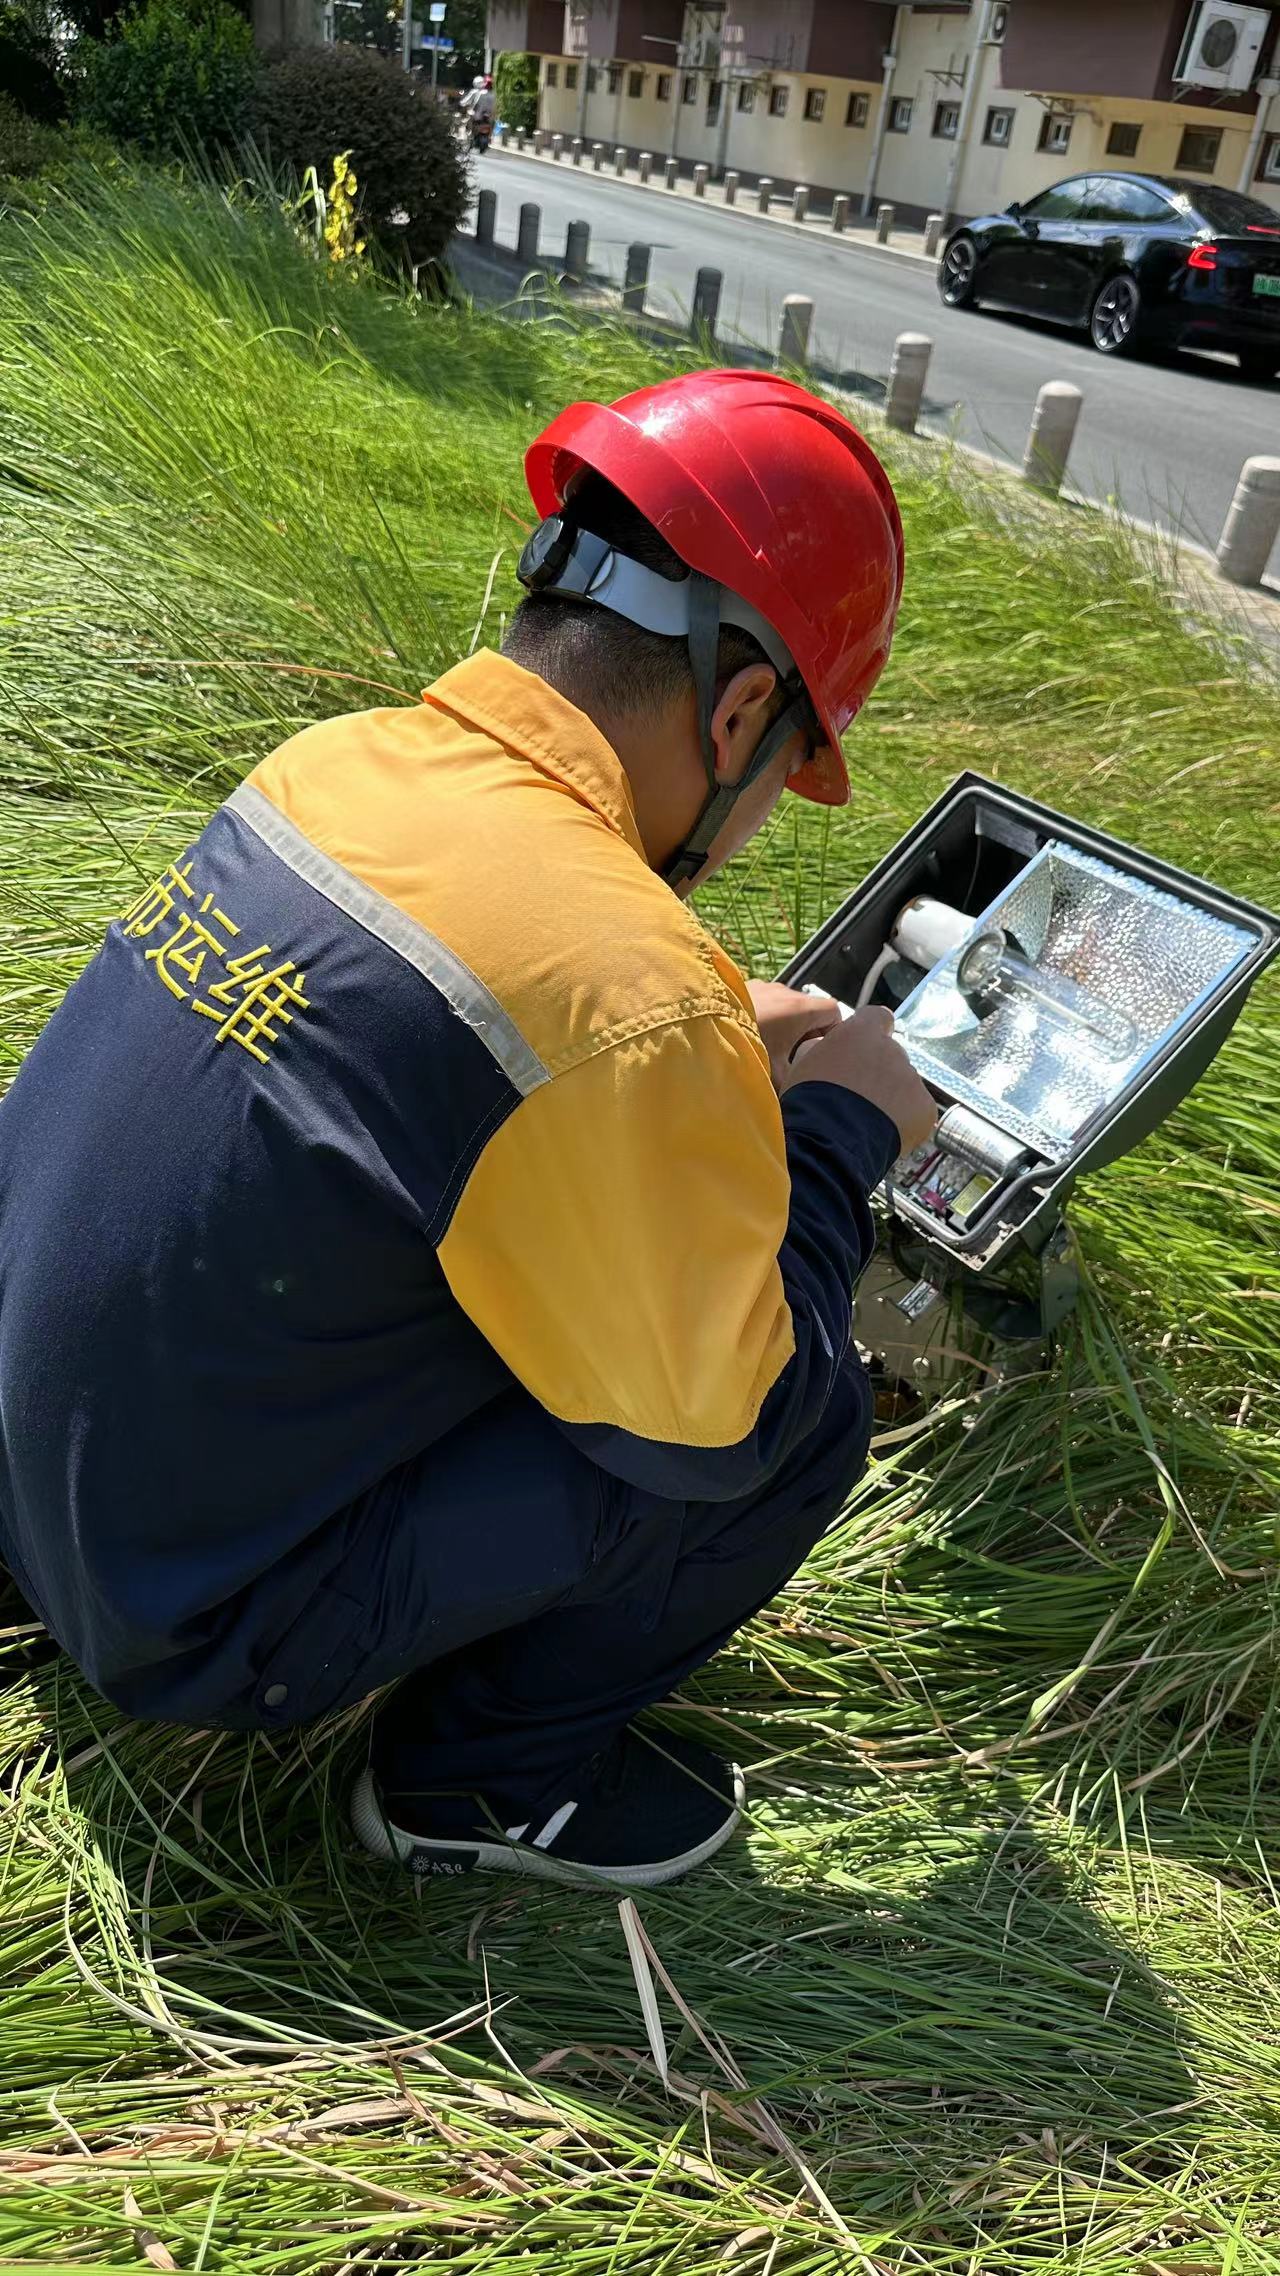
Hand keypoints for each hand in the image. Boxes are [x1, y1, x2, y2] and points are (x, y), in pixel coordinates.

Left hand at [747, 980, 840, 1089]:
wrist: (699, 1029)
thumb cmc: (746, 1050)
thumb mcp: (776, 1075)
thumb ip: (795, 1083)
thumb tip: (802, 1097)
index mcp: (801, 1008)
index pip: (834, 1011)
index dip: (832, 1032)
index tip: (819, 1053)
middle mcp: (785, 992)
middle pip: (809, 1010)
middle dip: (806, 1033)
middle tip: (793, 1059)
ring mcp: (763, 986)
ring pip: (786, 1007)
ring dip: (784, 1026)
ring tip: (770, 1050)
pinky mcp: (743, 988)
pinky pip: (765, 1002)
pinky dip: (765, 1018)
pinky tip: (750, 1037)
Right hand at [784, 1004, 937, 1155]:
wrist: (829, 1142)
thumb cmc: (810, 1104)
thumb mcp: (803, 1063)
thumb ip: (822, 1047)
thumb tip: (826, 1048)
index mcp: (861, 1033)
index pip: (877, 1017)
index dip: (871, 1032)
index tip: (863, 1048)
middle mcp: (891, 1050)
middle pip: (891, 1055)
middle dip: (878, 1072)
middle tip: (857, 1097)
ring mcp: (911, 1078)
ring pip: (904, 1084)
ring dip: (890, 1098)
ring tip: (865, 1121)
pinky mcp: (924, 1107)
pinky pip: (917, 1110)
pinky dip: (905, 1121)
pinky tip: (882, 1131)